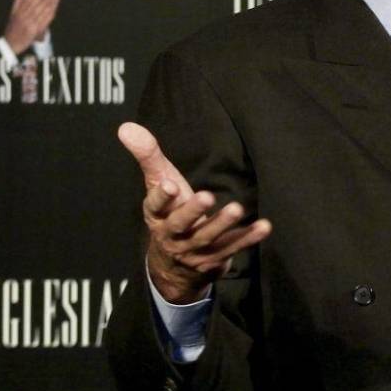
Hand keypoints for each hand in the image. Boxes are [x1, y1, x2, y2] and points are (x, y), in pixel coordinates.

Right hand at [3, 0, 60, 53]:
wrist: (10, 45)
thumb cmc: (12, 29)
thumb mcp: (13, 13)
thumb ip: (19, 0)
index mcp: (20, 9)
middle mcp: (25, 13)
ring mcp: (31, 21)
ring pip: (43, 4)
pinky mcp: (35, 29)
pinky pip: (46, 16)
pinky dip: (52, 7)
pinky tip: (56, 0)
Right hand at [118, 122, 271, 304]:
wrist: (175, 264)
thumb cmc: (170, 211)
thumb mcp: (159, 183)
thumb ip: (148, 156)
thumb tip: (126, 127)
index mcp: (157, 215)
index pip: (154, 206)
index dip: (161, 197)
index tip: (169, 184)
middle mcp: (172, 235)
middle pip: (180, 224)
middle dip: (192, 211)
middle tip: (207, 195)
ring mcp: (193, 250)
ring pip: (207, 238)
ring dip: (222, 224)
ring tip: (237, 208)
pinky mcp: (214, 259)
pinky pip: (233, 248)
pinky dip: (248, 238)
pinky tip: (264, 226)